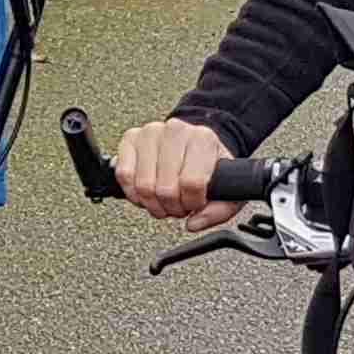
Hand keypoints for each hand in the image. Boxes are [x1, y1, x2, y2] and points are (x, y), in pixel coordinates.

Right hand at [112, 117, 246, 232]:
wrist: (192, 144)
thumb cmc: (209, 166)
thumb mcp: (229, 188)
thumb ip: (220, 210)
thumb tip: (194, 223)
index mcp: (203, 138)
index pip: (193, 182)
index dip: (192, 203)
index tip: (196, 203)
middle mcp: (175, 130)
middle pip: (166, 188)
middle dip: (173, 207)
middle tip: (179, 205)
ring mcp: (149, 133)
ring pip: (143, 185)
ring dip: (153, 204)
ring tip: (164, 200)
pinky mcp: (129, 139)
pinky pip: (124, 176)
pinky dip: (134, 194)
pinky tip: (147, 194)